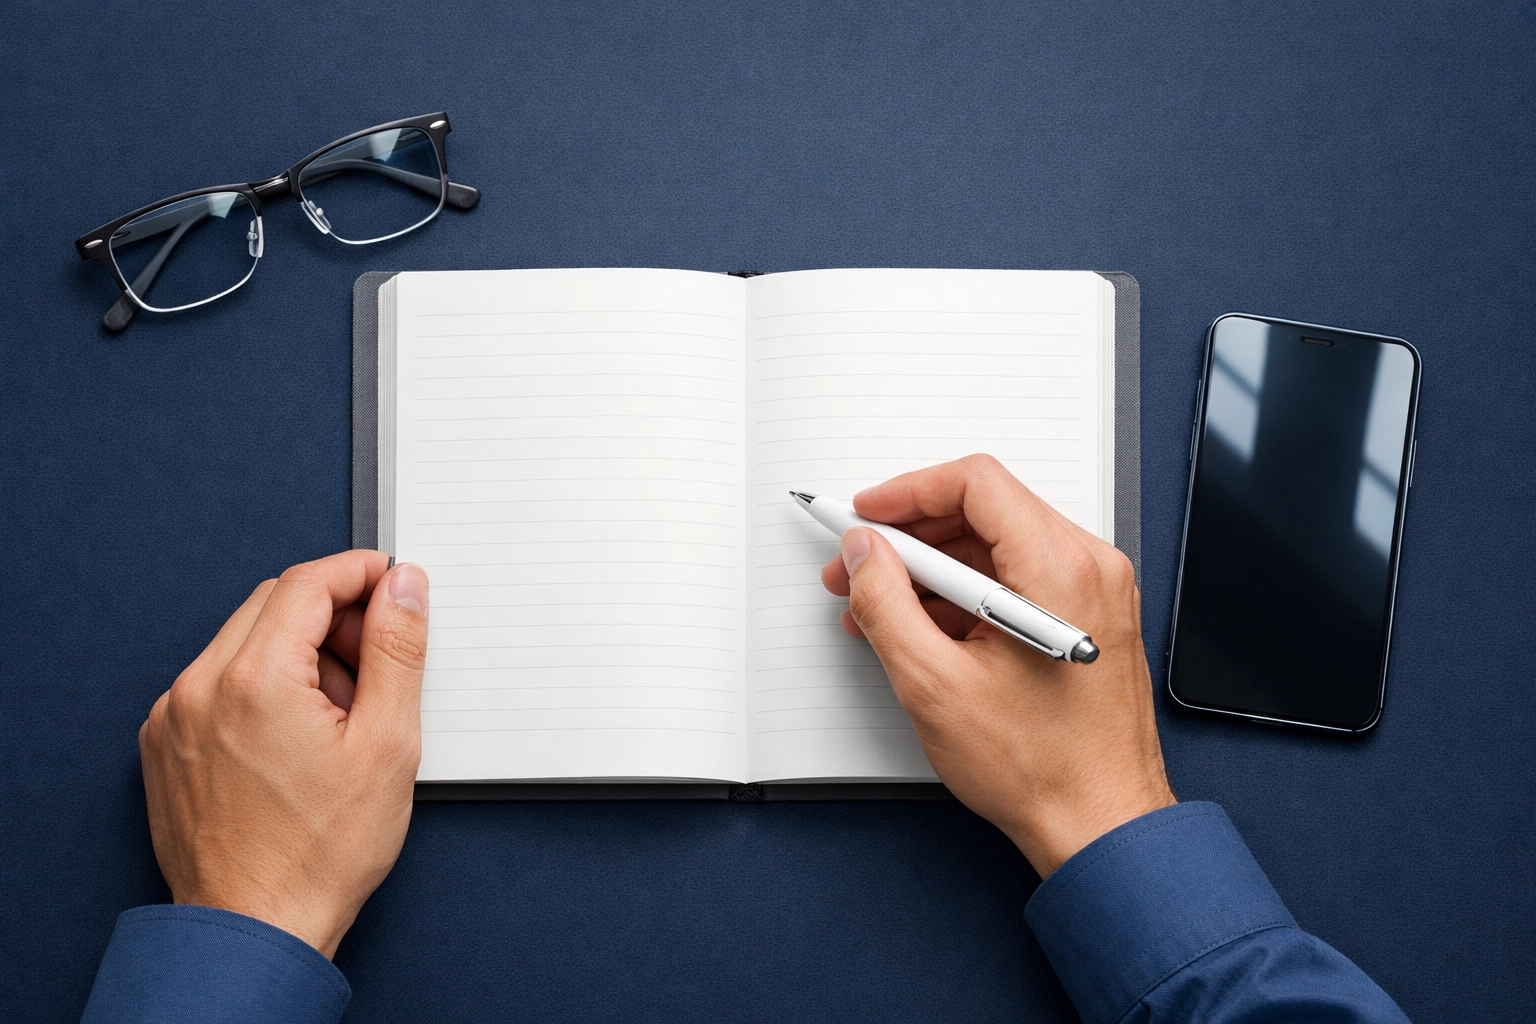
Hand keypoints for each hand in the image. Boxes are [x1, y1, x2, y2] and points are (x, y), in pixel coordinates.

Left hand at [138, 550, 429, 957]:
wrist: (254, 928)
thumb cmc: (320, 853)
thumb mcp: (387, 744)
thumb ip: (398, 650)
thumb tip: (403, 586)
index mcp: (254, 679)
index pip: (307, 583)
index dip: (359, 573)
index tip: (392, 583)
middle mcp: (199, 687)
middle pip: (273, 604)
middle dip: (332, 614)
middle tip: (377, 659)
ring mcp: (173, 715)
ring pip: (243, 640)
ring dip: (299, 651)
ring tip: (342, 713)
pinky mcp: (163, 742)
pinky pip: (217, 681)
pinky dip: (262, 684)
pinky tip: (298, 734)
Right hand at [821, 455, 1173, 876]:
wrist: (1103, 825)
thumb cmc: (1043, 770)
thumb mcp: (935, 685)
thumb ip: (886, 604)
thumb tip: (864, 553)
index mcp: (1059, 570)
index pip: (976, 484)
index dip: (907, 492)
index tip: (865, 516)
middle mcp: (1088, 568)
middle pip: (985, 511)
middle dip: (911, 536)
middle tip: (858, 566)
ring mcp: (1094, 592)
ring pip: (996, 546)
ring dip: (933, 569)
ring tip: (879, 607)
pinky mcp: (1087, 618)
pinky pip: (1016, 579)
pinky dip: (965, 594)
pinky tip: (921, 628)